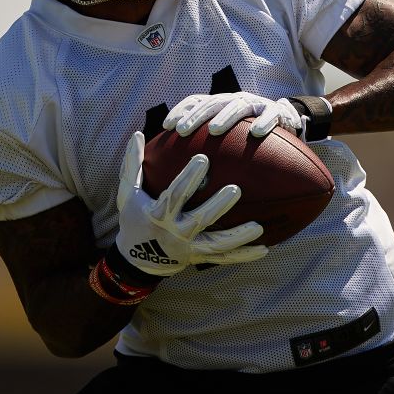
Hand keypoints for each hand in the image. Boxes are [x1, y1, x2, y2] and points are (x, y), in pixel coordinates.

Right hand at [113, 132, 266, 277]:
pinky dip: (244, 255)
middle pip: (200, 220)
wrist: (135, 260)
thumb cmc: (134, 219)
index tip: (203, 158)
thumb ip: (133, 165)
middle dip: (218, 206)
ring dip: (238, 237)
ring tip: (259, 227)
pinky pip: (225, 258)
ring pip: (217, 244)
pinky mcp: (200, 258)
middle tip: (236, 189)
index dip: (188, 178)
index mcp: (158, 214)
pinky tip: (265, 248)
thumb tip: (138, 134)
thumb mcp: (128, 193)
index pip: (175, 195)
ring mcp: (189, 248)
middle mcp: (175, 233)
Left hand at [164, 93, 302, 137]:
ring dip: (224, 116)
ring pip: (238, 105)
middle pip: (213, 102)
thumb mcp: (229, 133)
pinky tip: (256, 133)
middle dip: (196, 116)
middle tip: (183, 130)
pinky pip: (270, 115)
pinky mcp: (276, 112)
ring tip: (214, 129)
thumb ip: (209, 142)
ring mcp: (256, 104)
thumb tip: (180, 165)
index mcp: (221, 104)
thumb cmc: (250, 133)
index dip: (181, 110)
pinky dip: (263, 122)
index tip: (167, 126)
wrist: (286, 119)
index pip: (196, 101)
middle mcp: (236, 100)